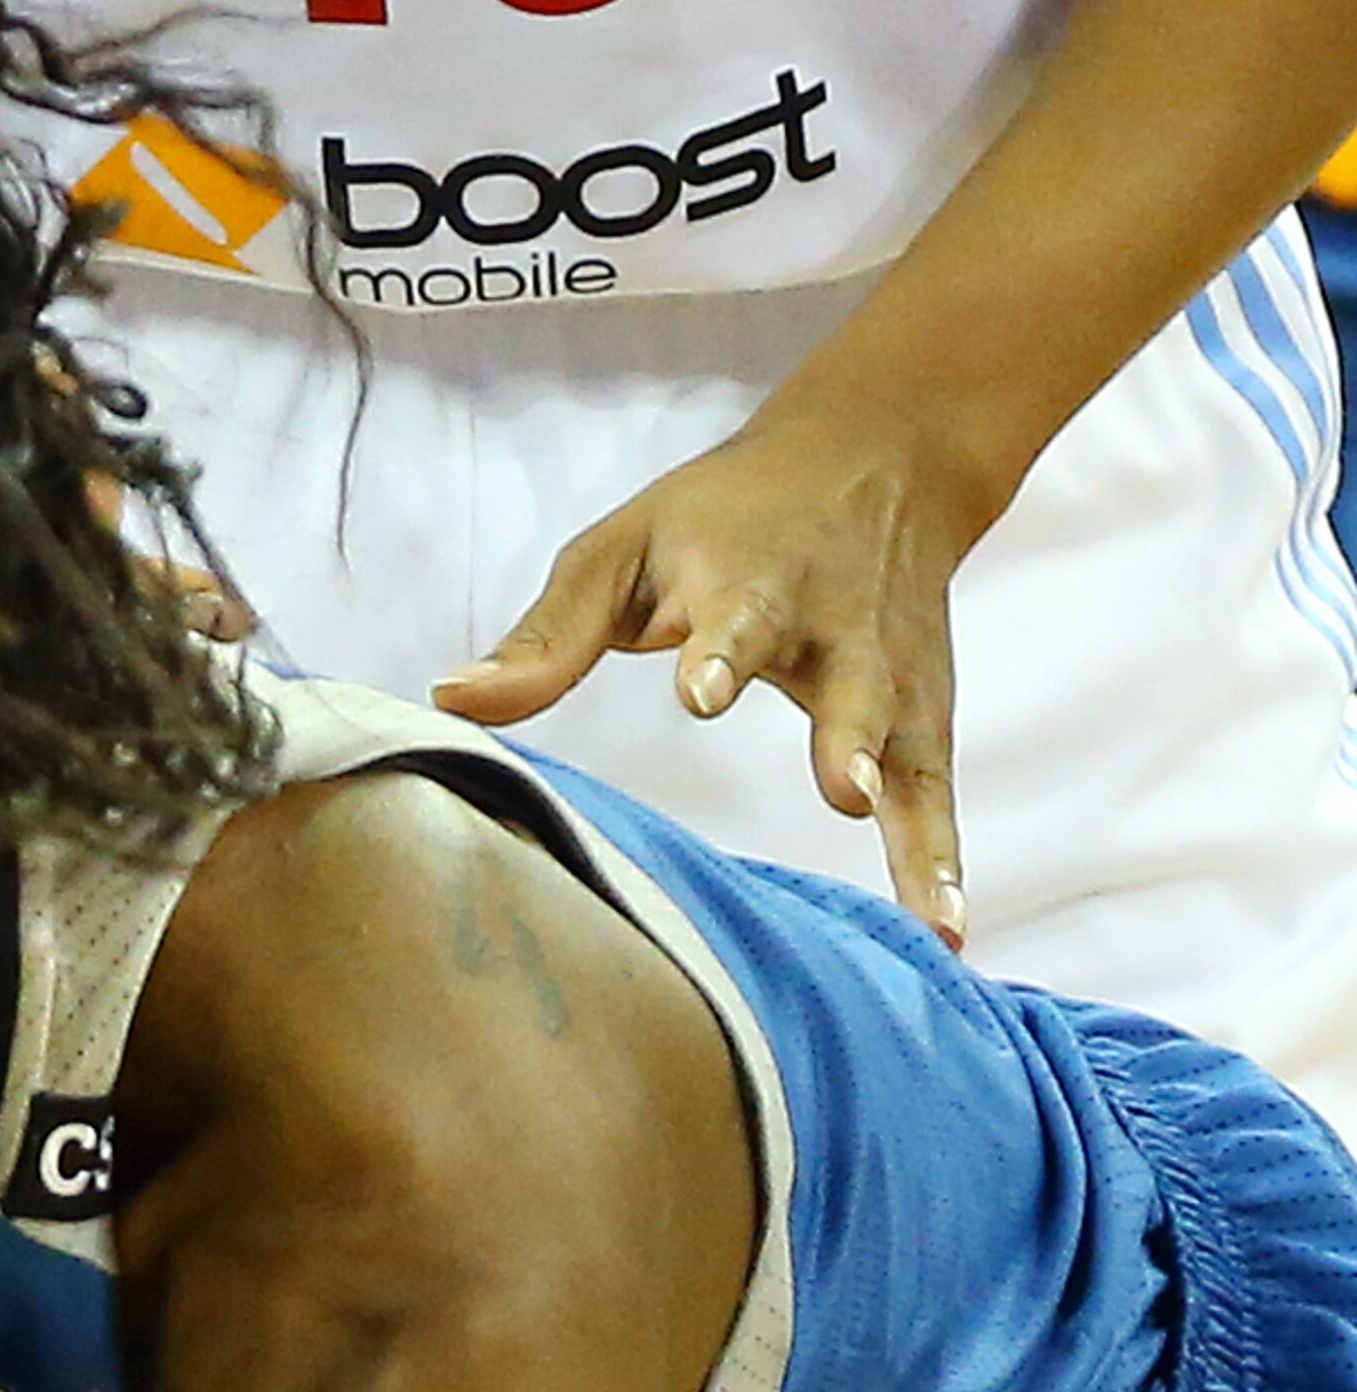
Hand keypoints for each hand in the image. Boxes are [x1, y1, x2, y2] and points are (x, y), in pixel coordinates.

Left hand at [430, 380, 989, 945]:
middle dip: (848, 735)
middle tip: (844, 787)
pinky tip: (945, 938)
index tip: (703, 690)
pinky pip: (933, 797)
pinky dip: (941, 863)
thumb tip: (447, 698)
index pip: (737, 616)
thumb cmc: (722, 516)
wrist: (882, 452)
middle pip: (849, 686)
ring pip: (906, 752)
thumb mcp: (624, 548)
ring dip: (914, 826)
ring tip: (929, 906)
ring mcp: (889, 679)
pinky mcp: (922, 719)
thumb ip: (547, 635)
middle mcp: (836, 631)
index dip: (720, 651)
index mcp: (754, 583)